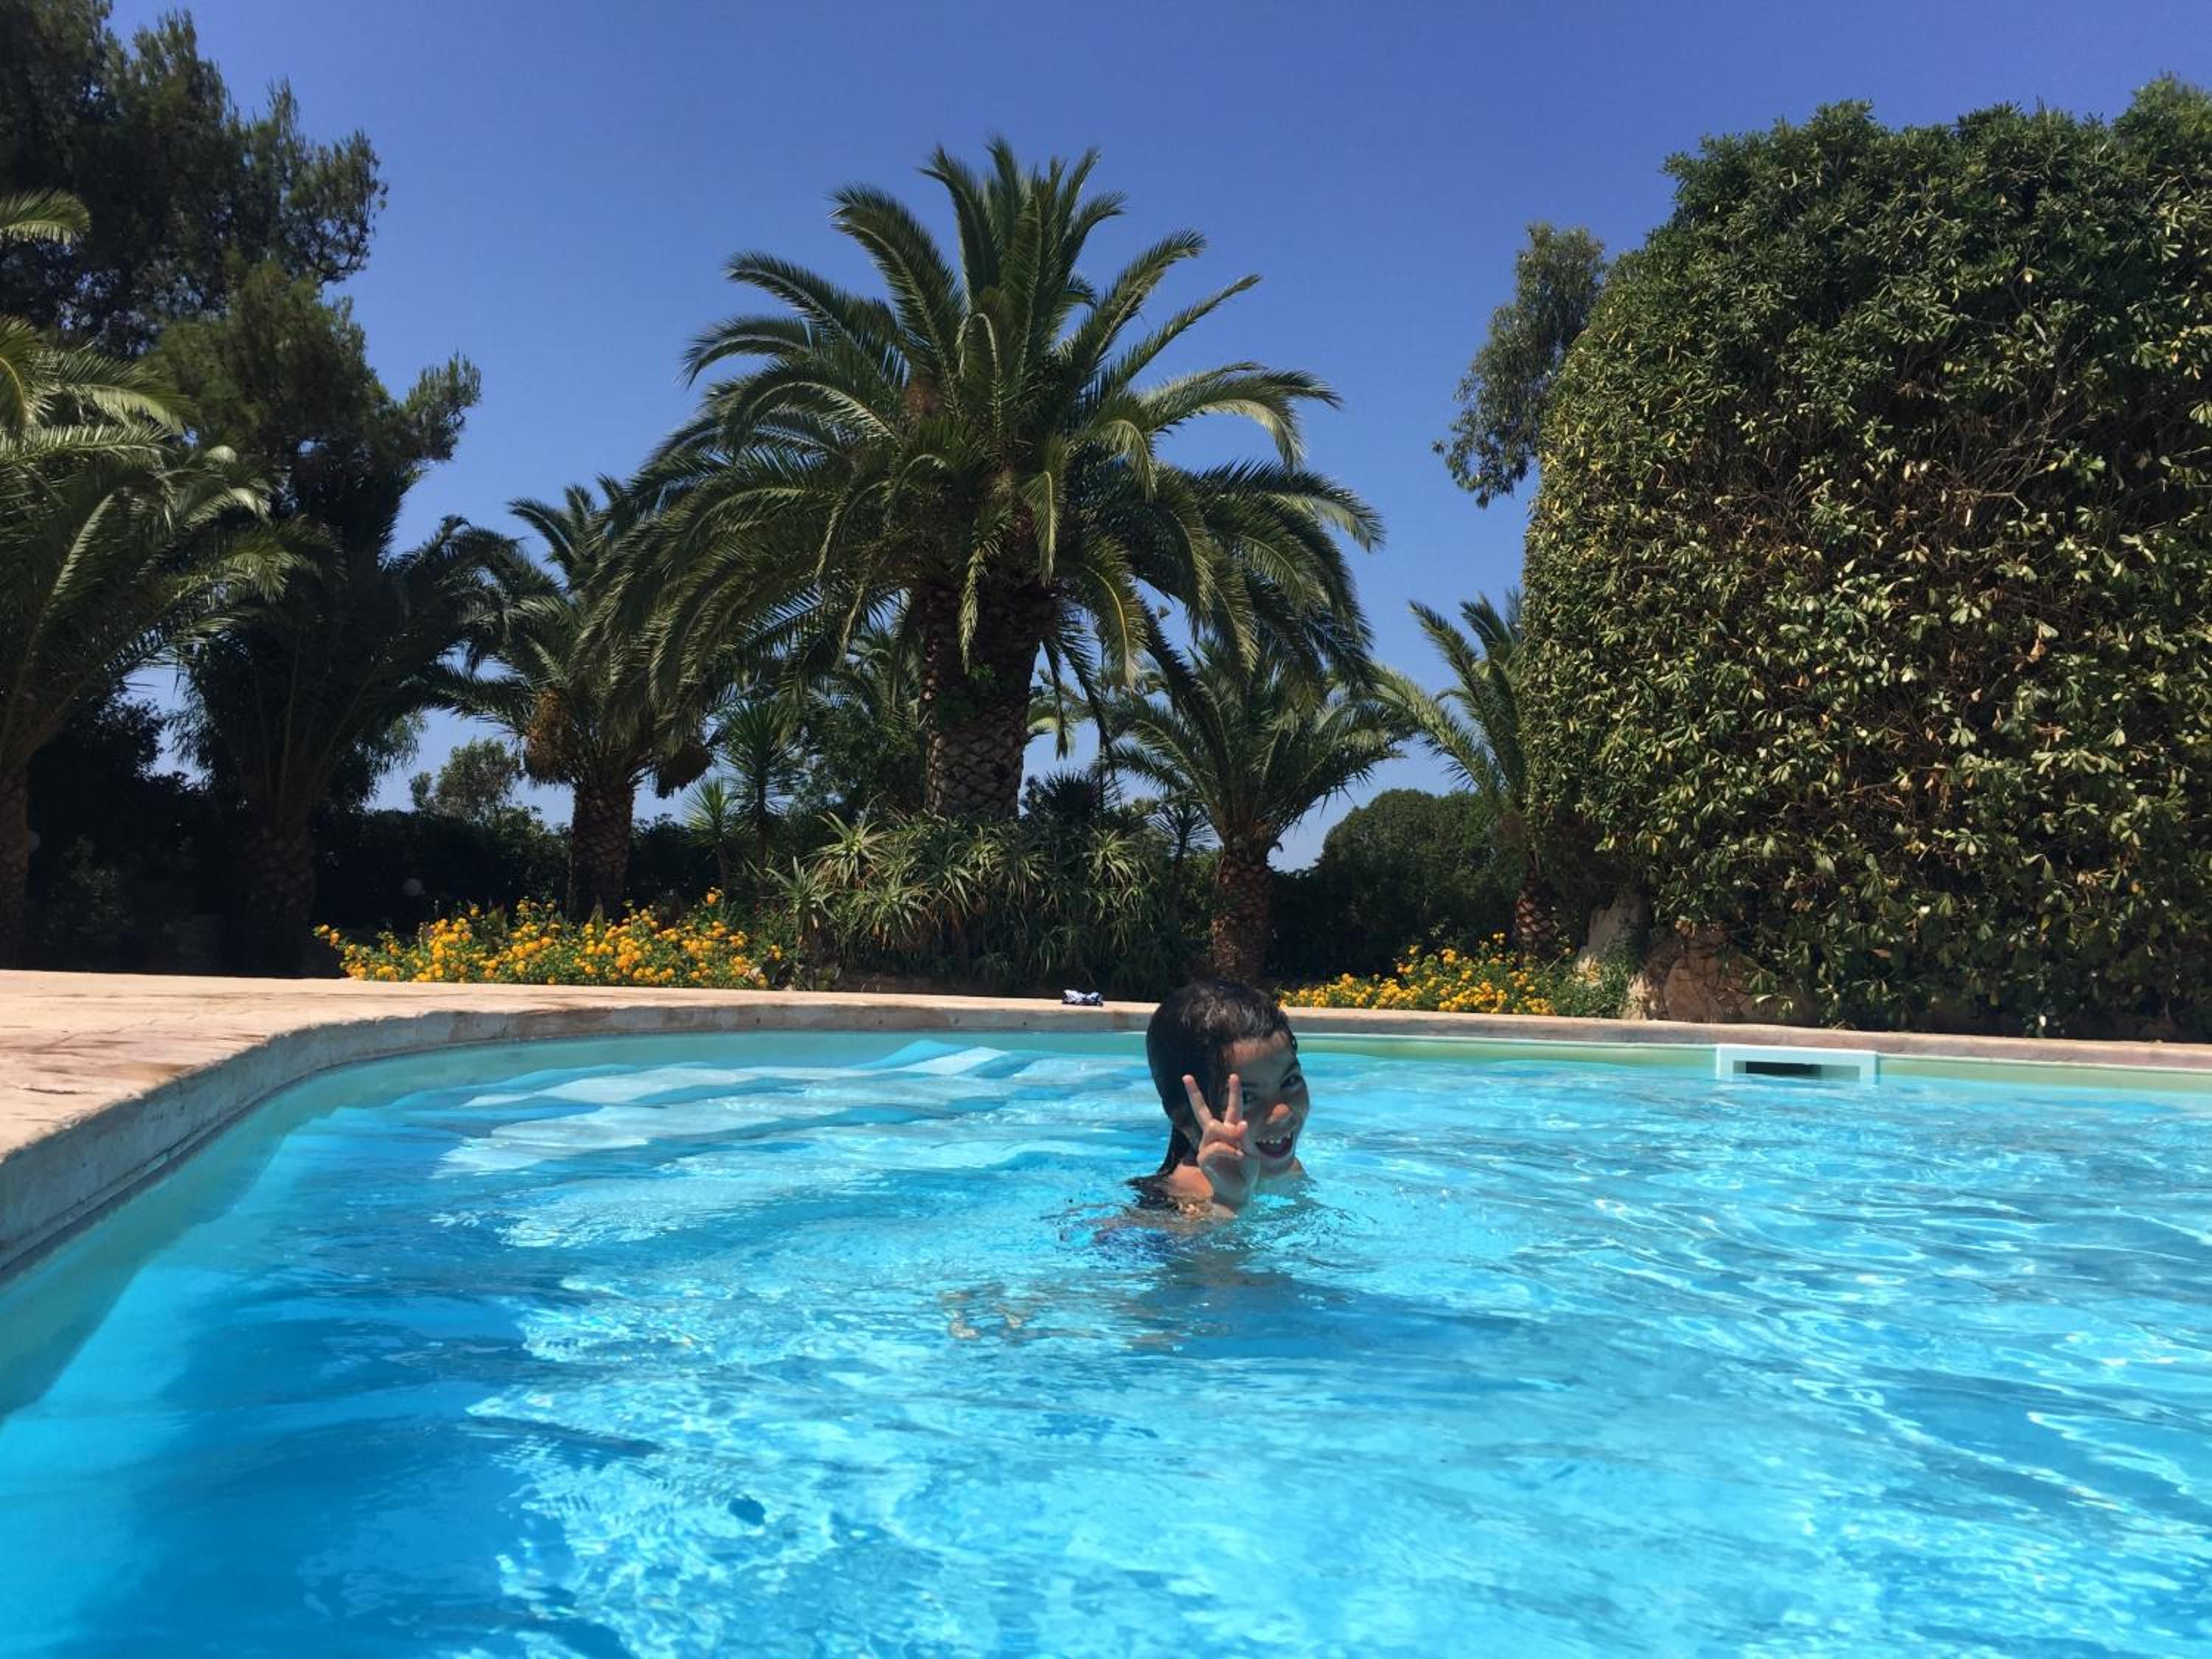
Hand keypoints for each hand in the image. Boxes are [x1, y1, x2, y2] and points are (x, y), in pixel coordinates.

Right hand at [1184, 1072, 1256, 1210]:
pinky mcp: (1203, 1157)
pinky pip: (1216, 1146)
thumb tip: (1239, 1123)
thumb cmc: (1245, 1171)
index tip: (1233, 1075)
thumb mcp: (1250, 1150)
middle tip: (1186, 1076)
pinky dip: (1230, 1150)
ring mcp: (1207, 1145)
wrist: (1239, 1192)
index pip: (1232, 1107)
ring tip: (1240, 1151)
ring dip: (1230, 1136)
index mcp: (1230, 1130)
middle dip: (1194, 1093)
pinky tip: (1237, 1156)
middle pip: (1201, 1110)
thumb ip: (1243, 1136)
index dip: (1233, 1092)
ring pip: (1213, 1127)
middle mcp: (1215, 1135)